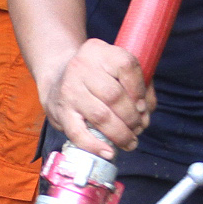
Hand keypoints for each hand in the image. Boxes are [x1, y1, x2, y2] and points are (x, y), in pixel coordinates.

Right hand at [44, 39, 152, 157]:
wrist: (57, 76)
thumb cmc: (96, 75)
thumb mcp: (115, 68)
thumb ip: (139, 85)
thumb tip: (145, 113)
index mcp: (99, 51)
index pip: (126, 66)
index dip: (139, 89)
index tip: (143, 106)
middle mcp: (81, 67)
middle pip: (114, 95)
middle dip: (132, 117)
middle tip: (138, 128)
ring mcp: (69, 90)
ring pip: (101, 116)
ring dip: (120, 134)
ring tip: (130, 141)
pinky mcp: (61, 113)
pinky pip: (79, 133)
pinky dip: (96, 146)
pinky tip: (109, 152)